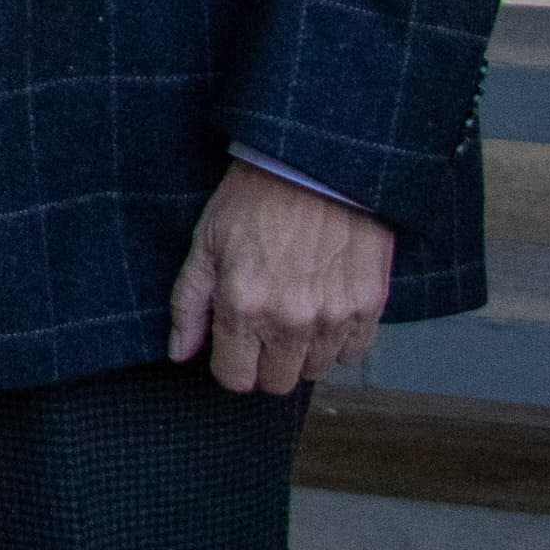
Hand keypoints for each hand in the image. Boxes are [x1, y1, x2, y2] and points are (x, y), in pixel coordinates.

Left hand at [167, 161, 394, 392]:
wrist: (313, 166)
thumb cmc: (252, 200)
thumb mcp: (204, 244)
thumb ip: (188, 305)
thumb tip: (179, 353)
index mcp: (244, 307)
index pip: (235, 378)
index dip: (228, 365)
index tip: (230, 345)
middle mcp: (291, 322)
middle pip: (277, 383)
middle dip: (264, 363)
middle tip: (261, 329)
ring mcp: (335, 317)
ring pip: (316, 371)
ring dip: (301, 353)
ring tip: (292, 311)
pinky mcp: (370, 306)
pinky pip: (354, 353)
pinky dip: (338, 341)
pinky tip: (324, 309)